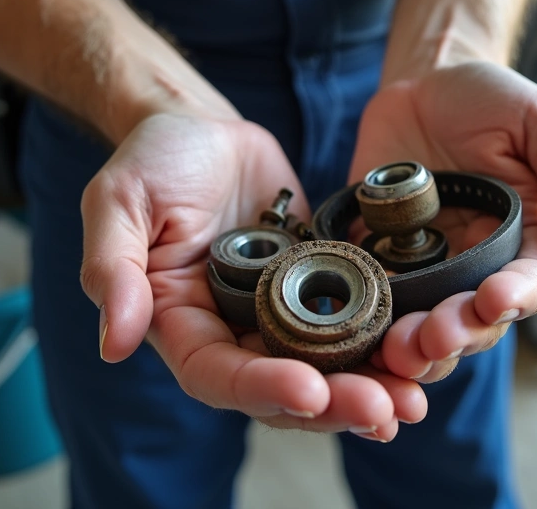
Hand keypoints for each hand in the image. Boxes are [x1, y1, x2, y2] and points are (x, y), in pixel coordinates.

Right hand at [81, 113, 425, 439]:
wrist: (203, 127)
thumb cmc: (152, 159)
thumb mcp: (118, 200)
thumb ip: (114, 268)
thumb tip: (115, 343)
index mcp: (180, 324)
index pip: (218, 375)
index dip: (262, 389)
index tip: (309, 391)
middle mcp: (232, 332)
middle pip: (283, 388)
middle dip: (334, 405)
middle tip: (384, 410)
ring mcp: (280, 315)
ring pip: (326, 369)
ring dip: (369, 388)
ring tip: (412, 400)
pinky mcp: (321, 287)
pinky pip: (355, 326)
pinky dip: (385, 345)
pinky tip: (422, 354)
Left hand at [350, 61, 536, 382]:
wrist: (422, 79)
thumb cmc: (491, 99)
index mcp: (521, 241)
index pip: (526, 287)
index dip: (512, 299)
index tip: (493, 297)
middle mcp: (473, 265)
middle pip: (472, 323)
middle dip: (456, 335)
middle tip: (433, 336)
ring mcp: (421, 267)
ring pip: (421, 327)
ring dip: (411, 346)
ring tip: (397, 348)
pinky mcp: (373, 258)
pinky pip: (369, 301)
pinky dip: (364, 323)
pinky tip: (355, 327)